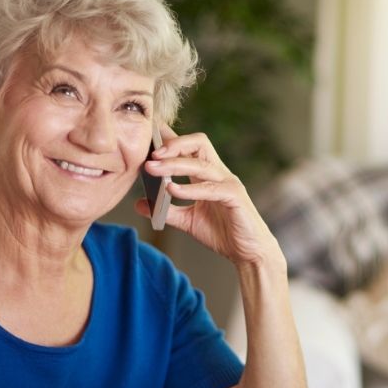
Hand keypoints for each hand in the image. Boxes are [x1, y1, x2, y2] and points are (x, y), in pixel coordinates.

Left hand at [136, 126, 283, 267]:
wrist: (248, 253)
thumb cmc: (223, 234)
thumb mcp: (188, 221)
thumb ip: (165, 210)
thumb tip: (139, 204)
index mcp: (208, 175)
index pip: (190, 147)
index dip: (171, 138)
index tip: (149, 134)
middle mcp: (219, 174)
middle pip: (199, 143)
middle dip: (174, 144)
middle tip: (151, 152)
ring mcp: (228, 183)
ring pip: (201, 164)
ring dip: (174, 164)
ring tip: (152, 168)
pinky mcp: (235, 197)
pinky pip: (211, 188)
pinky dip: (190, 188)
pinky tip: (172, 189)